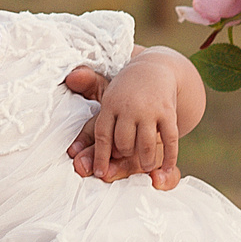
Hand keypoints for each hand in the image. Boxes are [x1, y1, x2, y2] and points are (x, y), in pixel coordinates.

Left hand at [62, 65, 183, 190]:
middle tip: (128, 159)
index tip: (99, 173)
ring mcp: (149, 110)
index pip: (102, 135)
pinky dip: (169, 158)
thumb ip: (88, 105)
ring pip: (145, 145)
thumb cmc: (125, 90)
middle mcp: (129, 107)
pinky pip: (169, 140)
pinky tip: (166, 168)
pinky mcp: (168, 112)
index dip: (100, 157)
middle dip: (125, 155)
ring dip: (145, 161)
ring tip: (145, 167)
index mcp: (110, 104)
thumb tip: (70, 91)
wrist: (155, 67)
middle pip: (124, 143)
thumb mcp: (106, 93)